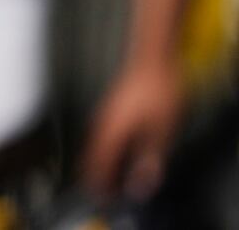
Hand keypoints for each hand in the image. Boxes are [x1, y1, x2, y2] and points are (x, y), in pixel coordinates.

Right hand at [80, 56, 182, 200]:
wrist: (153, 59)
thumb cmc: (157, 92)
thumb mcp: (162, 131)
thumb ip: (150, 158)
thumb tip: (142, 181)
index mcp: (112, 130)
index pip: (99, 161)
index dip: (99, 179)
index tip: (101, 194)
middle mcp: (103, 122)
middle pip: (91, 152)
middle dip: (93, 171)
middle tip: (97, 188)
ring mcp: (106, 112)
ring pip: (94, 142)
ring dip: (96, 159)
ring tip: (100, 172)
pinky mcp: (112, 107)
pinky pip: (100, 133)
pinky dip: (102, 147)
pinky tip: (110, 149)